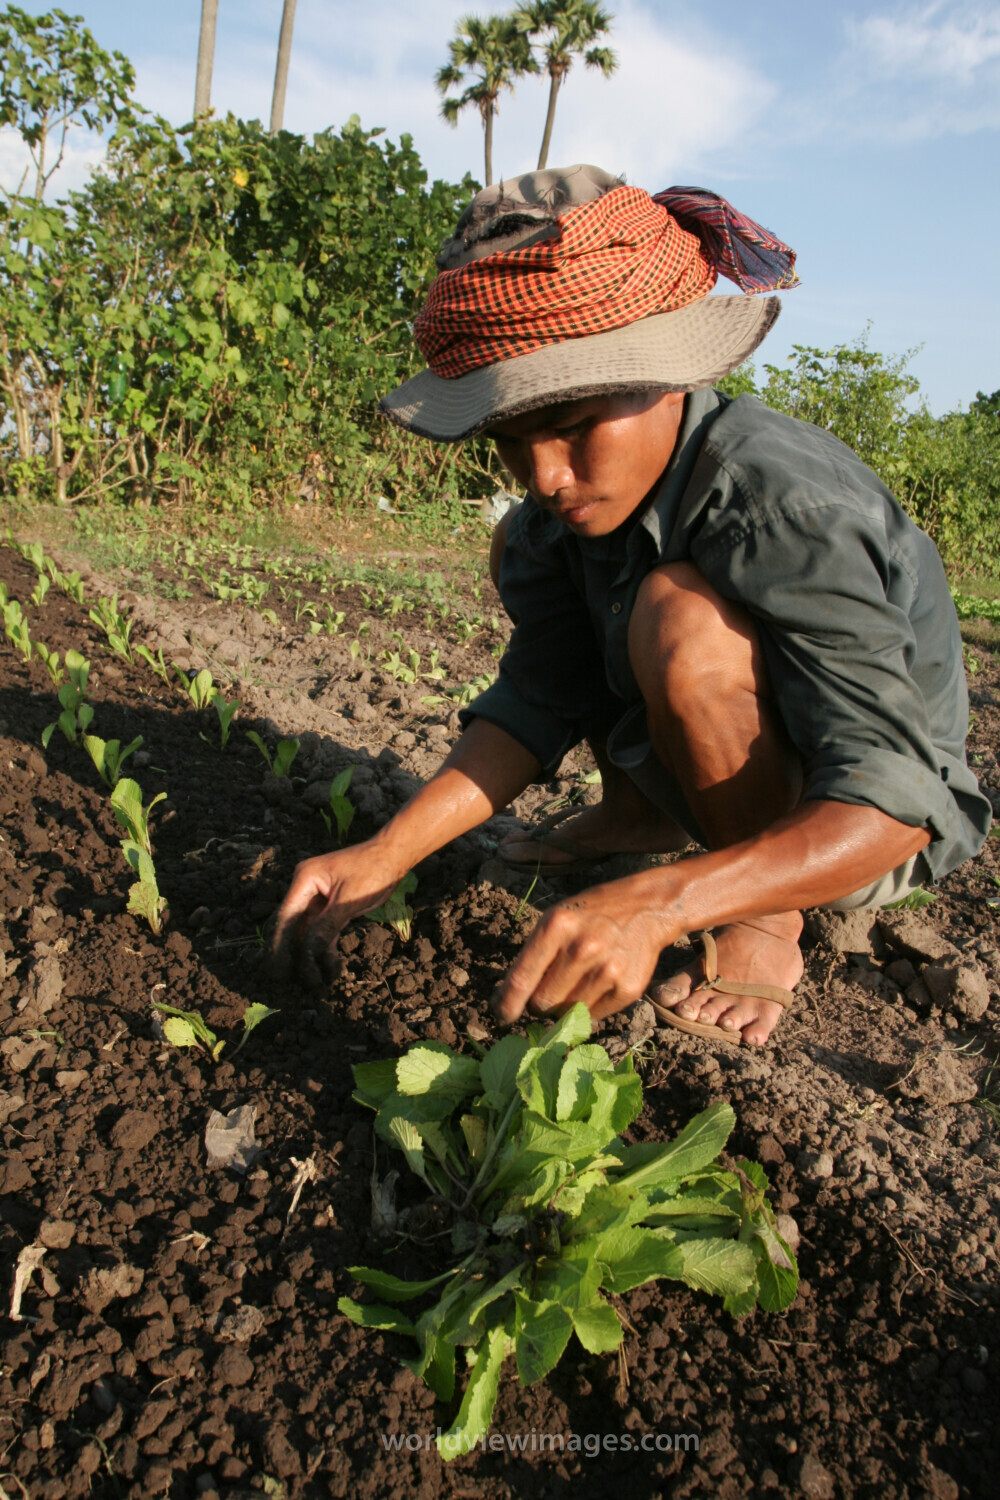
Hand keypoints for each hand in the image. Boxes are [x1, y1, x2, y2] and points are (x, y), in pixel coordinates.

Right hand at [269, 842, 403, 987]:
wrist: (393, 856)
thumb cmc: (372, 870)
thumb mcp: (348, 900)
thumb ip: (326, 926)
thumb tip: (308, 953)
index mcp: (305, 880)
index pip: (286, 916)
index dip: (279, 944)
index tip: (278, 968)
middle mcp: (306, 889)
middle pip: (294, 927)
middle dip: (294, 954)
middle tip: (290, 981)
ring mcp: (318, 898)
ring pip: (308, 932)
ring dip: (311, 956)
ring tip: (314, 982)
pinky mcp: (331, 907)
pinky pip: (323, 931)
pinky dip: (326, 948)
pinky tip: (329, 968)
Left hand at [491, 874, 675, 1024]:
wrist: (646, 909)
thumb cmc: (591, 914)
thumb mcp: (556, 918)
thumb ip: (534, 955)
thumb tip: (510, 1000)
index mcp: (557, 926)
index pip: (521, 980)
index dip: (505, 1005)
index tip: (500, 1016)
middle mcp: (582, 949)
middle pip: (542, 1003)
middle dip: (538, 1003)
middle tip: (547, 992)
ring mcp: (607, 971)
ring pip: (566, 1014)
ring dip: (564, 1006)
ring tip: (576, 982)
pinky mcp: (627, 989)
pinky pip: (593, 1016)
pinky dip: (588, 1008)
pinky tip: (596, 985)